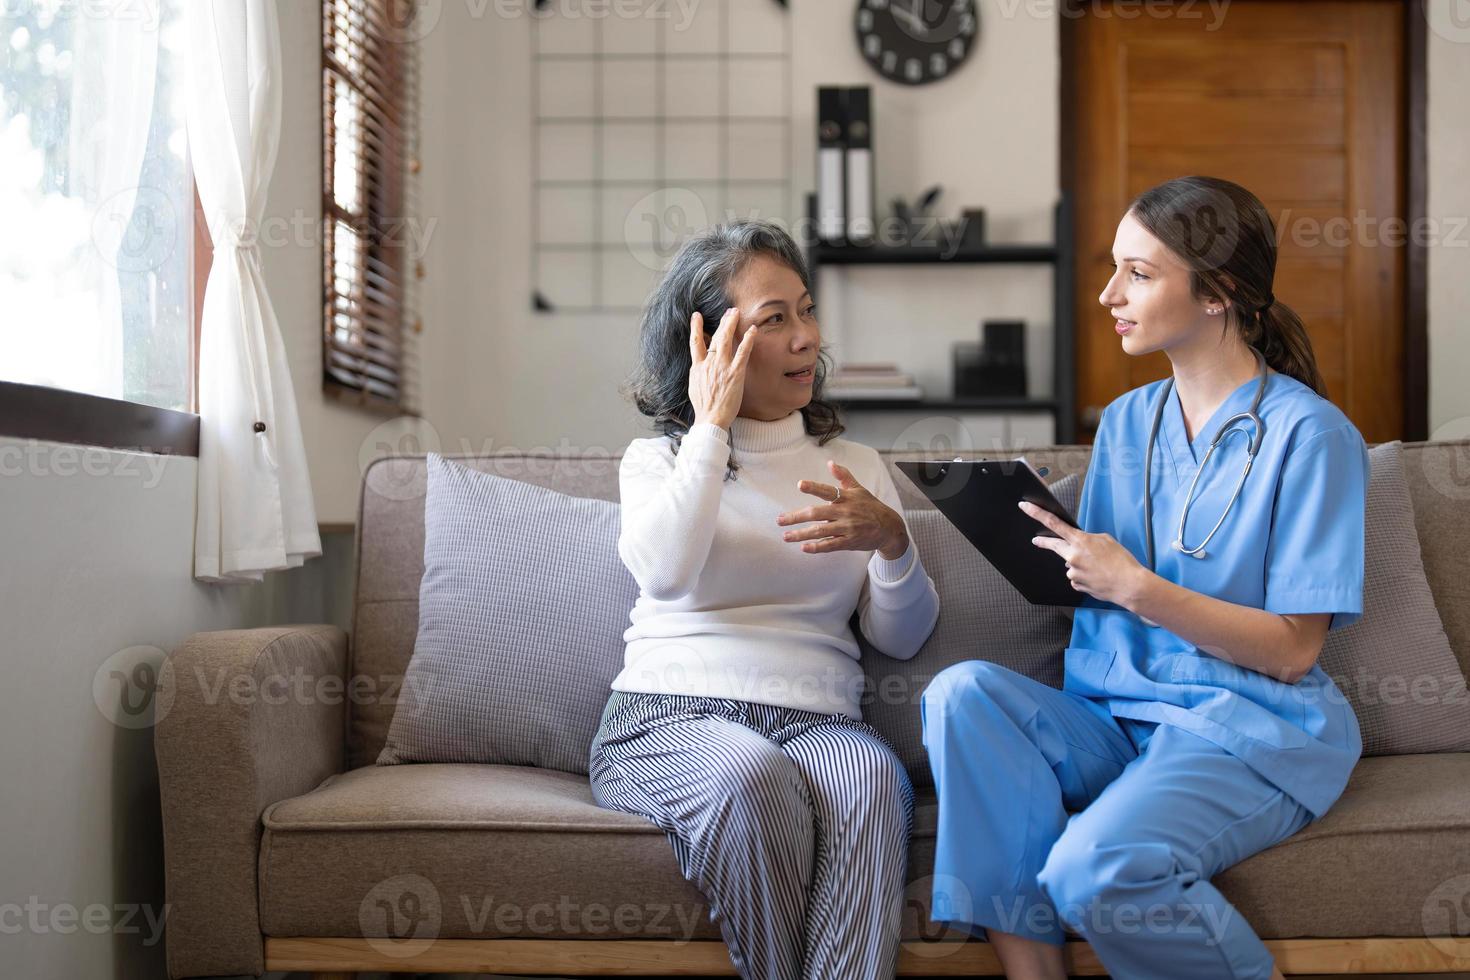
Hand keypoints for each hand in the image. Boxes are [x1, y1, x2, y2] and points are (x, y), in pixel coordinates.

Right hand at [688, 307, 755, 429]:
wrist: (710, 418)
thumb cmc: (703, 407)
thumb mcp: (694, 386)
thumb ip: (697, 373)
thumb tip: (698, 365)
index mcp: (697, 367)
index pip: (696, 342)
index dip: (696, 327)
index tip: (696, 316)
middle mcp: (709, 363)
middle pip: (715, 337)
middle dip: (722, 322)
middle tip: (729, 311)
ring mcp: (722, 367)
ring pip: (726, 339)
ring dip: (731, 323)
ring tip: (737, 312)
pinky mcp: (735, 373)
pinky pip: (743, 352)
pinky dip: (748, 339)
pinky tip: (753, 330)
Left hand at [776, 461, 909, 559]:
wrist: (889, 527)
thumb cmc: (871, 506)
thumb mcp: (859, 489)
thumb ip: (844, 476)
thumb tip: (830, 463)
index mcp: (846, 497)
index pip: (827, 491)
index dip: (814, 487)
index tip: (800, 484)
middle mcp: (845, 512)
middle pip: (817, 513)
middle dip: (796, 517)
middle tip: (779, 520)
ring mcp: (847, 528)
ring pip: (820, 531)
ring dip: (801, 534)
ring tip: (786, 536)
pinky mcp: (849, 542)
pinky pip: (830, 545)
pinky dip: (817, 547)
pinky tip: (803, 547)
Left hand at [1019, 500, 1146, 606]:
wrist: (1129, 585)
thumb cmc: (1122, 562)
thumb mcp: (1106, 540)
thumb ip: (1087, 539)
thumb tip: (1076, 546)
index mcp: (1080, 541)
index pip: (1053, 523)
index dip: (1036, 513)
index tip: (1025, 507)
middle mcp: (1072, 556)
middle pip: (1054, 545)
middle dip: (1045, 542)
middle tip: (1036, 540)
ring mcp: (1073, 572)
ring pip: (1069, 564)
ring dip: (1079, 564)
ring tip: (1099, 567)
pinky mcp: (1076, 585)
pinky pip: (1076, 577)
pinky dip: (1084, 576)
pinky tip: (1097, 577)